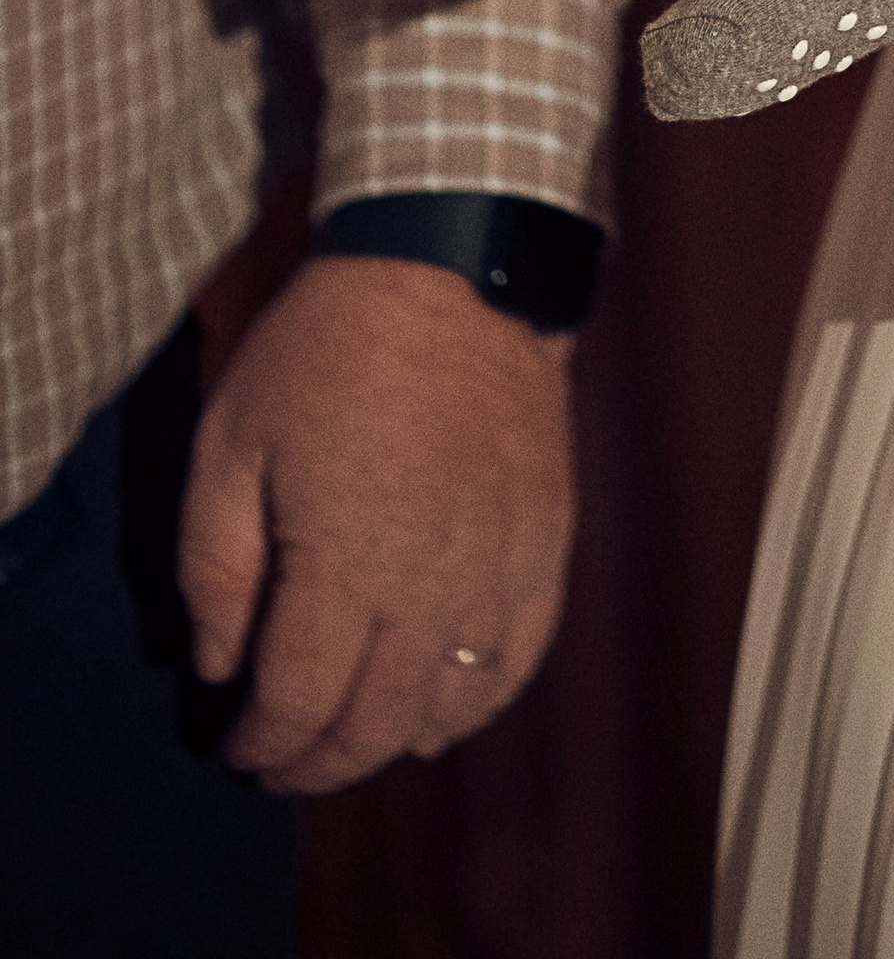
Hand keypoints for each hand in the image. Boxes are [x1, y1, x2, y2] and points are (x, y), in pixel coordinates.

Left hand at [178, 255, 575, 793]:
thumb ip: (214, 569)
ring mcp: (501, 560)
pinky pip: (521, 652)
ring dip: (395, 740)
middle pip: (377, 724)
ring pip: (453, 704)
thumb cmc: (327, 349)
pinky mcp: (546, 536)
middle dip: (319, 762)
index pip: (300, 703)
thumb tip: (222, 666)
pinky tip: (442, 709)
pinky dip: (480, 699)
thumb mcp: (230, 442)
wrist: (450, 265)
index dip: (261, 744)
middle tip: (283, 761)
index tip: (236, 746)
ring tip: (354, 733)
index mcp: (347, 559)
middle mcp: (432, 579)